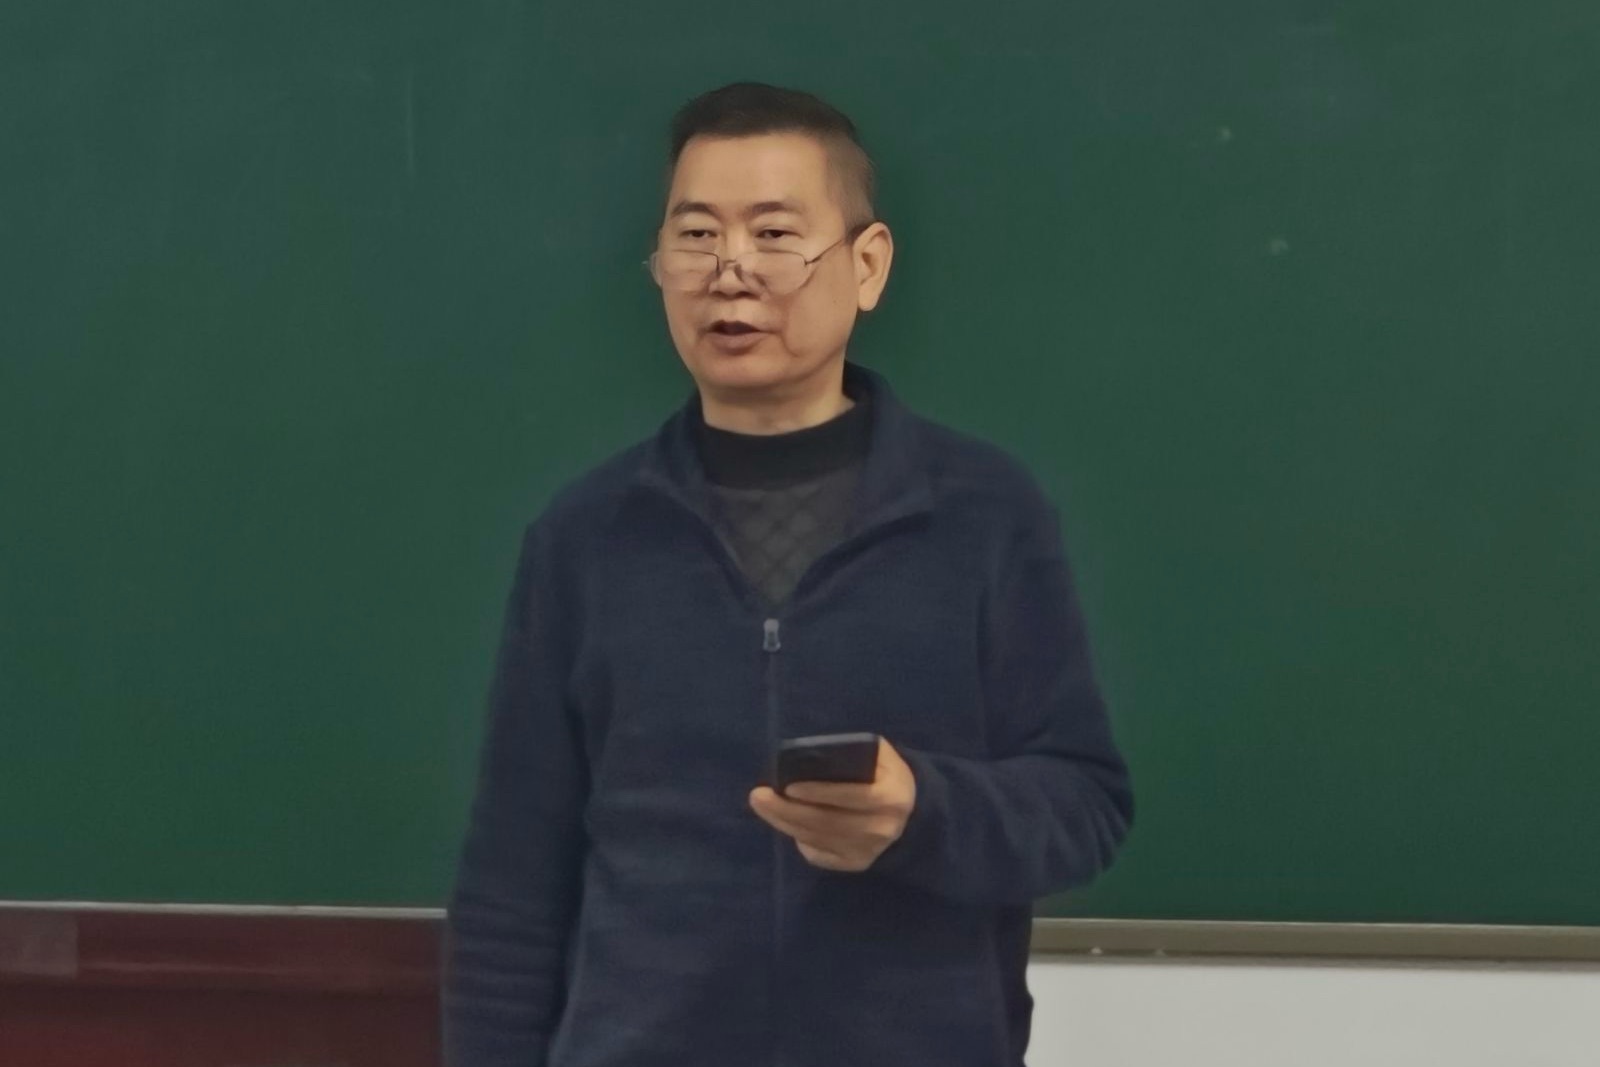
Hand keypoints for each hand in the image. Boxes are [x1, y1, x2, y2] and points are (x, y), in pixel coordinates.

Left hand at [748, 737, 916, 871]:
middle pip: (827, 822)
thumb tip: (815, 753)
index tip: (789, 786)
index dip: (819, 792)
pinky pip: (819, 855)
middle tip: (758, 796)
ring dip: (785, 823)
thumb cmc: (886, 777)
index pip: (851, 797)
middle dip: (787, 810)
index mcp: (890, 798)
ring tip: (763, 806)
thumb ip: (858, 751)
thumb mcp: (883, 757)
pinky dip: (799, 840)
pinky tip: (785, 823)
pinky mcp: (855, 865)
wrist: (911, 814)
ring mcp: (868, 851)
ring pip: (818, 840)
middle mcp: (880, 829)